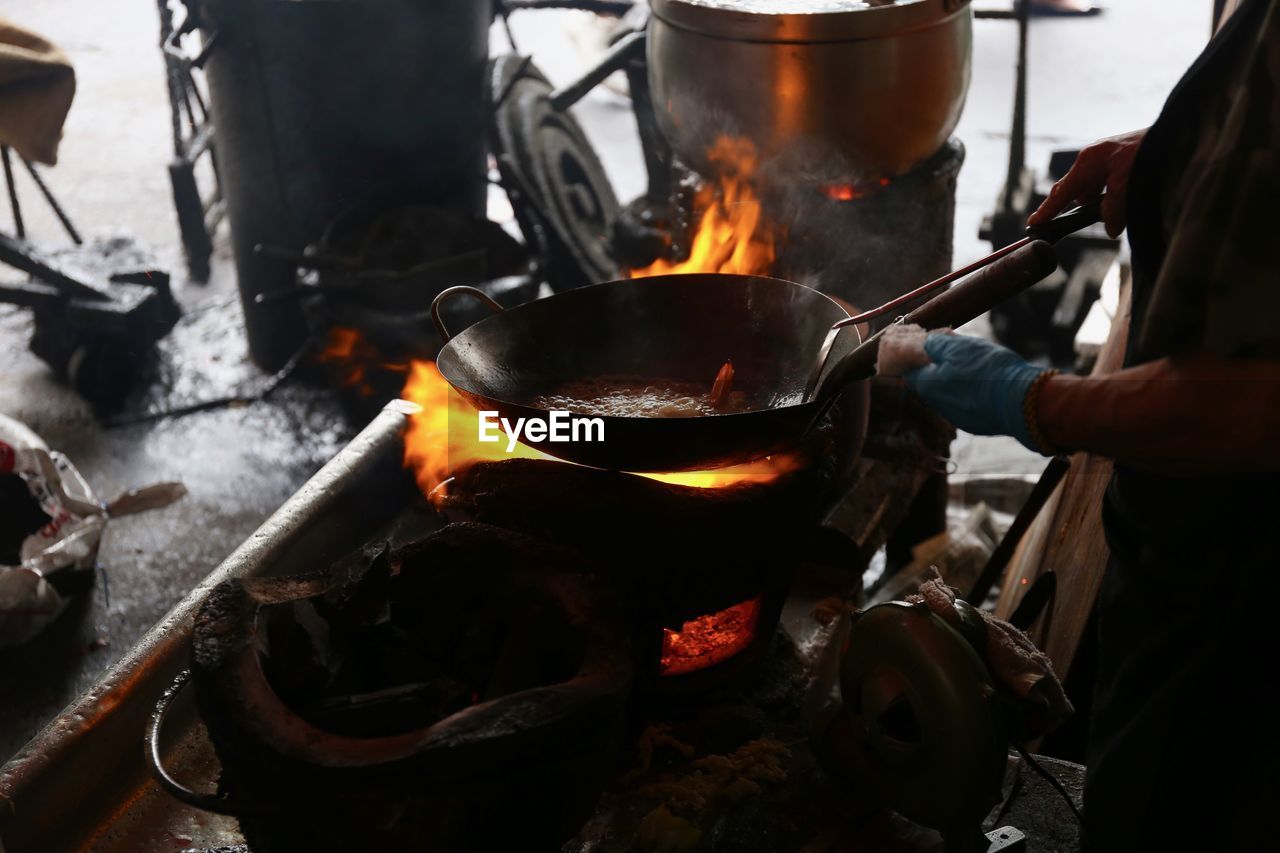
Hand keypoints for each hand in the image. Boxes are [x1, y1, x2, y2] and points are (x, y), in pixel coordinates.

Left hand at [902, 333, 1049, 452]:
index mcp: (929, 385)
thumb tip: (927, 343)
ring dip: (955, 382)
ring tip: (975, 368)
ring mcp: (956, 417)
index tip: (927, 349)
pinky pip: (966, 405)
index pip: (910, 373)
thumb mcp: (958, 347)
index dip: (916, 359)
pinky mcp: (974, 424)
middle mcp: (938, 405)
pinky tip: (986, 384)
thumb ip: (936, 344)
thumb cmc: (987, 370)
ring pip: (948, 395)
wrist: (1021, 400)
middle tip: (956, 355)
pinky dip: (971, 394)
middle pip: (930, 384)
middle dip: (938, 370)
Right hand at [1027, 129, 1145, 237]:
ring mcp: (1108, 157)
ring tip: (1132, 202)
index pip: (1062, 193)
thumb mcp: (1127, 187)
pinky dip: (1120, 194)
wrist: (1180, 133)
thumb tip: (1110, 227)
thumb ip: (1113, 210)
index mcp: (1088, 162)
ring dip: (1110, 202)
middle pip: (1080, 192)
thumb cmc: (1150, 153)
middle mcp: (1094, 158)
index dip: (1048, 210)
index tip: (1034, 224)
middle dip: (1089, 208)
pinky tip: (1137, 193)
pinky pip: (1113, 184)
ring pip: (1099, 191)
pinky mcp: (1122, 158)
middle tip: (1105, 218)